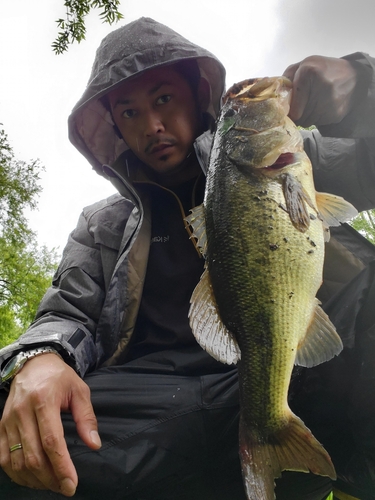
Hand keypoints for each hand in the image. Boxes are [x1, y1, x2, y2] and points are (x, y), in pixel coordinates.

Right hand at [0, 354, 100, 495]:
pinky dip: (17, 474)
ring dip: (34, 480)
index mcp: (44, 400)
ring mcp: (8, 420)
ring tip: (52, 485)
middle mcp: (22, 412)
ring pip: (17, 461)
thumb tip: (94, 444)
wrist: (33, 363)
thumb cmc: (60, 377)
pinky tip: (32, 479)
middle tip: (65, 488)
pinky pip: (4, 458)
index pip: (51, 441)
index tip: (71, 484)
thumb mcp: (79, 390)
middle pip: (32, 456)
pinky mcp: (1, 426)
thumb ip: (87, 417)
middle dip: (50, 478)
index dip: (61, 466)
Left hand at [283, 55, 358, 126]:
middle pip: (299, 116)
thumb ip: (287, 76)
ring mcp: (331, 102)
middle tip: (300, 107)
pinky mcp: (336, 114)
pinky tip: (323, 106)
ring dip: (307, 116)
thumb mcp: (305, 64)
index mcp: (309, 72)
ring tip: (312, 104)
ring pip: (308, 121)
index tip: (287, 111)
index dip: (288, 111)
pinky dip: (318, 118)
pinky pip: (319, 123)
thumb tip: (275, 93)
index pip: (292, 105)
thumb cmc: (324, 70)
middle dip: (297, 114)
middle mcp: (321, 87)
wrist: (354, 77)